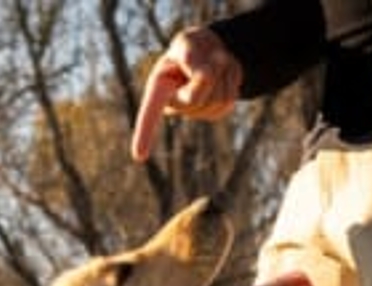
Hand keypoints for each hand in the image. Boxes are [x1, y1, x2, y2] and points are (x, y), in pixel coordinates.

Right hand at [130, 28, 241, 162]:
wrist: (210, 51)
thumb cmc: (192, 47)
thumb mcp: (188, 43)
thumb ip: (192, 57)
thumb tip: (205, 76)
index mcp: (159, 88)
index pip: (150, 111)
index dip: (144, 133)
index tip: (139, 156)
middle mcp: (173, 105)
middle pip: (196, 98)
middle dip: (209, 74)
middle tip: (211, 57)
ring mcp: (194, 112)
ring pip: (217, 100)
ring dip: (223, 73)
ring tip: (216, 60)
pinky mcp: (214, 112)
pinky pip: (229, 101)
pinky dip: (232, 79)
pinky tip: (224, 74)